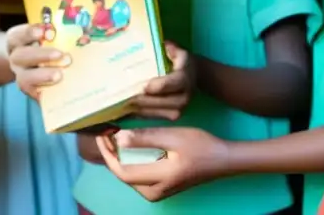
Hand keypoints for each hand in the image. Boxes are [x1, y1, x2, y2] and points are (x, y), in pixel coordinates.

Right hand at [6, 23, 70, 99]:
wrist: (32, 65)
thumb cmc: (46, 44)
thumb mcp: (47, 35)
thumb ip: (57, 31)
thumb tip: (82, 27)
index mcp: (17, 41)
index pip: (17, 35)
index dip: (28, 33)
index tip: (42, 31)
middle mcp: (16, 59)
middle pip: (21, 56)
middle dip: (41, 55)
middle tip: (60, 54)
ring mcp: (22, 77)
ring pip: (25, 79)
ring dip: (43, 76)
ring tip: (60, 75)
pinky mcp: (31, 92)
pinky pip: (35, 95)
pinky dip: (46, 92)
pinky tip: (60, 88)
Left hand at [95, 126, 229, 200]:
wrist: (222, 160)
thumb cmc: (200, 146)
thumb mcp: (173, 137)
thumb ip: (145, 138)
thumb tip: (118, 138)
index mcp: (157, 180)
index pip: (121, 171)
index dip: (107, 153)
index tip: (102, 133)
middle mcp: (154, 192)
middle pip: (123, 175)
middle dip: (111, 154)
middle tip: (105, 132)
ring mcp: (158, 192)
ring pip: (129, 176)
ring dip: (119, 157)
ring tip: (113, 136)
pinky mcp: (161, 187)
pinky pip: (138, 175)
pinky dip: (130, 160)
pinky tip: (128, 145)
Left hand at [130, 42, 193, 119]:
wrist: (194, 76)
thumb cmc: (181, 62)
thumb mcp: (179, 52)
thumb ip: (172, 49)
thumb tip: (165, 44)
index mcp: (184, 79)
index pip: (170, 84)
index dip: (157, 86)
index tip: (143, 86)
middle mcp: (184, 97)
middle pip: (162, 102)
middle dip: (144, 101)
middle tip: (127, 98)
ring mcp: (179, 109)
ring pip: (158, 113)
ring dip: (140, 111)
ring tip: (124, 106)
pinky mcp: (172, 116)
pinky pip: (155, 118)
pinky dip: (141, 116)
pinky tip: (127, 112)